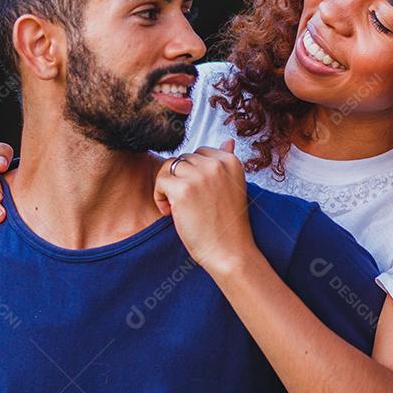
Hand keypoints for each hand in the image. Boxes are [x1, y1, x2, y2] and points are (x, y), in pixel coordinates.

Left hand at [153, 140, 257, 275]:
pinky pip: (160, 181)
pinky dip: (160, 197)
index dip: (193, 174)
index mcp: (231, 161)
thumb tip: (228, 141)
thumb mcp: (233, 187)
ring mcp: (200, 175)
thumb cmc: (229, 225)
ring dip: (168, 187)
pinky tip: (170, 213)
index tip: (198, 194)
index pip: (200, 152)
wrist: (230, 252)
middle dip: (180, 180)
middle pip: (183, 159)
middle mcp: (216, 164)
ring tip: (177, 208)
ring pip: (169, 167)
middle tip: (187, 204)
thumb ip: (226, 163)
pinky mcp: (183, 189)